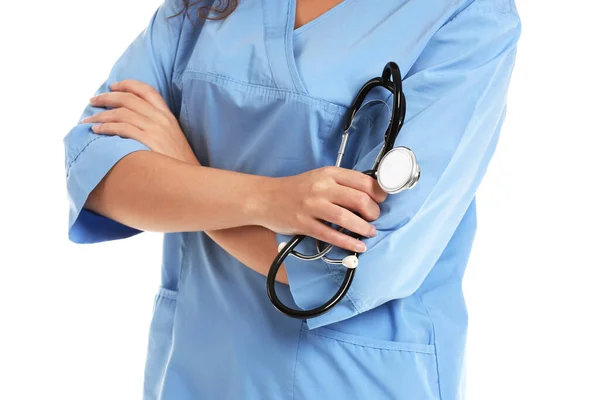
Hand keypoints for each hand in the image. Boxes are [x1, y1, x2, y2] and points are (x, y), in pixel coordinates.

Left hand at [82, 80, 198, 165]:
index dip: (127, 85)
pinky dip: (106, 127)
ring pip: (122, 113)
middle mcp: (161, 119)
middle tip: (93, 100)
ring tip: (88, 120)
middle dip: (107, 97)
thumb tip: (133, 123)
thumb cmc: (178, 164)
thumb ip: (157, 127)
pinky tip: (97, 131)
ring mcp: (156, 130)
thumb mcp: (172, 139)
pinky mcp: (149, 142)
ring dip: (101, 115)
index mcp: (168, 116)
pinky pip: (122, 128)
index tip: (112, 86)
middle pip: (129, 98)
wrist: (190, 180)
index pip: (147, 90)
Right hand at [256, 166, 387, 252]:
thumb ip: (341, 183)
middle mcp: (321, 187)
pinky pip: (330, 234)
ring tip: (370, 232)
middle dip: (373, 212)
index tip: (382, 201)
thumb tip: (369, 195)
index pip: (362, 181)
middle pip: (358, 199)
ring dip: (363, 228)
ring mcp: (312, 206)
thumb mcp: (319, 177)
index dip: (377, 192)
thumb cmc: (296, 189)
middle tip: (374, 218)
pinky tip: (357, 246)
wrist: (265, 198)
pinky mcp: (303, 223)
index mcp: (329, 173)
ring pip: (345, 218)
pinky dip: (347, 242)